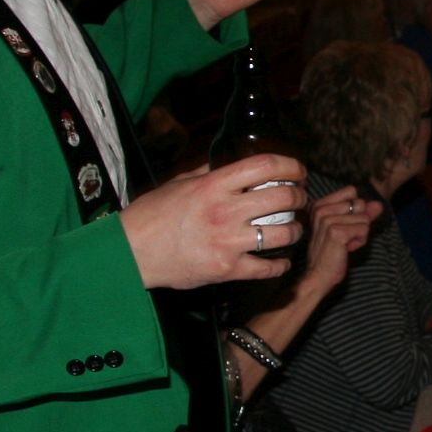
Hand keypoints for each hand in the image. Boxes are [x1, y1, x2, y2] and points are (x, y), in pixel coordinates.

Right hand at [121, 154, 304, 288]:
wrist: (131, 253)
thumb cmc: (151, 216)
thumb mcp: (178, 184)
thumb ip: (205, 173)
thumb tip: (224, 162)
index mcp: (213, 185)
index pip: (265, 166)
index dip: (290, 165)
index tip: (298, 170)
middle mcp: (225, 210)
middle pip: (283, 197)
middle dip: (300, 197)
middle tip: (300, 199)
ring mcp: (228, 241)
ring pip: (283, 233)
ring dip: (295, 230)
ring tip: (294, 229)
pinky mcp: (227, 269)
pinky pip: (267, 268)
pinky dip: (280, 265)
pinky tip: (282, 262)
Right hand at [298, 186, 374, 296]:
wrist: (319, 275)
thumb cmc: (332, 252)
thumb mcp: (348, 228)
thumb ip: (363, 213)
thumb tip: (378, 204)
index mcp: (319, 205)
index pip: (352, 191)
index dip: (355, 210)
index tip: (343, 226)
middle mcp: (321, 209)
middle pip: (360, 204)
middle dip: (358, 223)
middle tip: (343, 238)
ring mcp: (327, 219)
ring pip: (364, 218)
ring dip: (359, 234)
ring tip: (344, 244)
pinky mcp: (336, 232)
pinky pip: (364, 229)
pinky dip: (360, 241)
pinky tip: (346, 248)